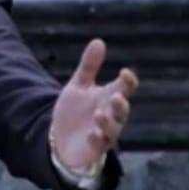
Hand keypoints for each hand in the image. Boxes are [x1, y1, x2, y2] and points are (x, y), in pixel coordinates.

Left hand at [50, 38, 137, 170]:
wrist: (60, 138)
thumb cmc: (75, 111)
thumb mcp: (78, 86)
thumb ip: (88, 66)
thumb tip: (98, 41)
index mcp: (109, 98)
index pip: (125, 88)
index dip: (128, 81)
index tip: (124, 73)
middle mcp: (111, 116)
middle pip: (122, 110)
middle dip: (121, 105)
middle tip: (116, 97)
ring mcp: (104, 133)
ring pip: (113, 130)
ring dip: (108, 123)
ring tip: (99, 114)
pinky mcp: (94, 148)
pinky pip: (99, 145)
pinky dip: (97, 139)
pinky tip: (91, 133)